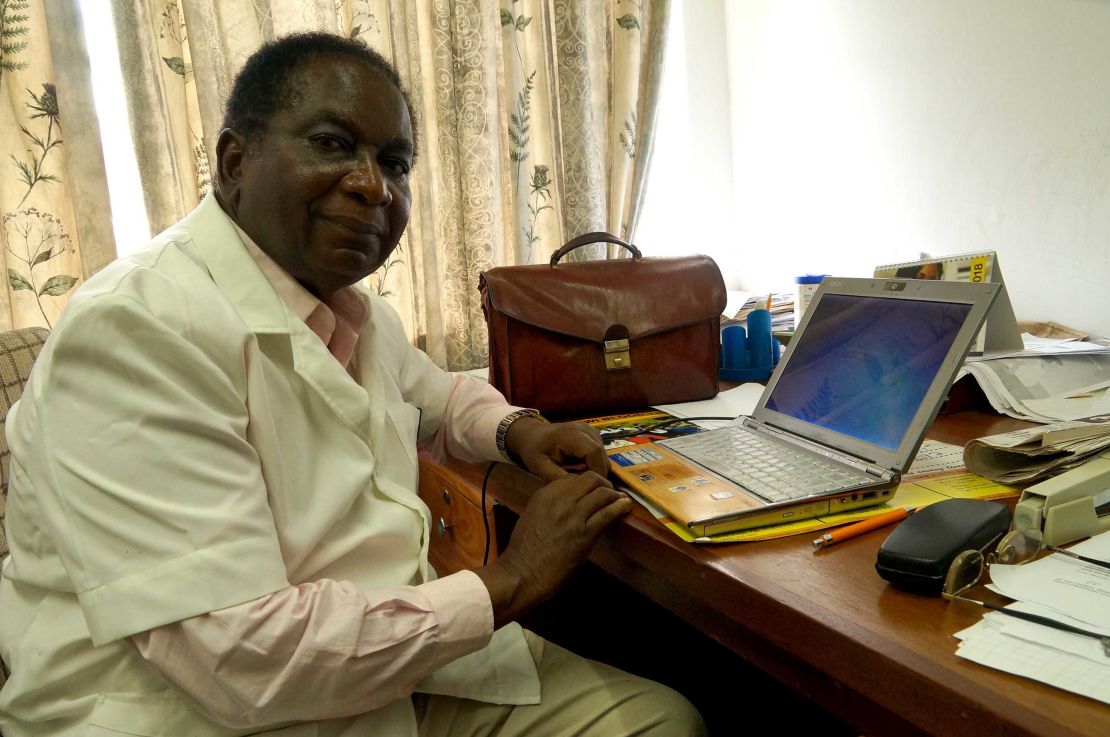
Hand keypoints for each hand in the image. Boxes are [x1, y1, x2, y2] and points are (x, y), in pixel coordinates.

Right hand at [475, 471, 631, 627]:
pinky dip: (620, 507)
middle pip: (590, 479)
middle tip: (609, 492)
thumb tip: (570, 502)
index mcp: (544, 495)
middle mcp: (560, 500)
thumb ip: (550, 505)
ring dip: (614, 494)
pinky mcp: (585, 533)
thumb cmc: (523, 550)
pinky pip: (607, 513)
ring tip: (621, 499)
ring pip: (602, 493)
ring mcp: (573, 515)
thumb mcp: (532, 516)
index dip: (587, 482)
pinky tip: (625, 506)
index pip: (572, 477)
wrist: (522, 573)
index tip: (593, 489)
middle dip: (603, 483)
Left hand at [504, 417, 608, 480]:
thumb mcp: (540, 467)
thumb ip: (559, 478)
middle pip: (602, 455)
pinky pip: (601, 454)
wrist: (532, 435)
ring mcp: (591, 431)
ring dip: (596, 470)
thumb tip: (580, 489)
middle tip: (585, 489)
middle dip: (597, 474)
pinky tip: (581, 471)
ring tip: (581, 480)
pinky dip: (595, 464)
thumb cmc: (534, 451)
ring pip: (604, 456)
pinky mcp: (593, 435)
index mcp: (570, 434)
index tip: (589, 489)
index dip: (596, 471)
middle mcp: (584, 430)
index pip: (594, 452)